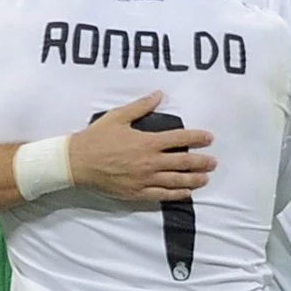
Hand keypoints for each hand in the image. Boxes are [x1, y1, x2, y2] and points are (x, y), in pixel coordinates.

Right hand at [68, 92, 214, 201]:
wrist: (77, 162)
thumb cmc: (96, 138)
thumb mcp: (118, 117)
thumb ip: (141, 107)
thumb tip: (158, 95)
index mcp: (147, 142)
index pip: (179, 140)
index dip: (197, 138)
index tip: (209, 138)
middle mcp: (150, 162)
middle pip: (183, 162)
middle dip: (201, 162)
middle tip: (213, 161)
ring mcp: (144, 179)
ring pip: (176, 181)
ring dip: (194, 179)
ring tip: (206, 178)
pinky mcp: (137, 192)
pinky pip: (162, 195)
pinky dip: (176, 194)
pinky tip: (186, 193)